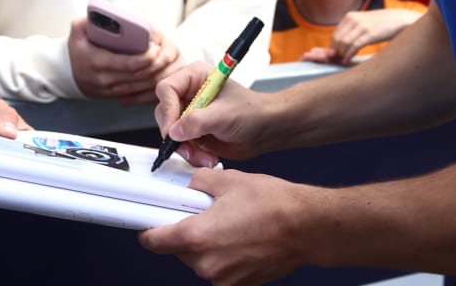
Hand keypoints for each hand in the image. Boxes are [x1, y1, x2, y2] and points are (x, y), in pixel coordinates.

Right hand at [67, 18, 182, 103]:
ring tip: (163, 63)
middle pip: (136, 76)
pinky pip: (133, 94)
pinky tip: (155, 76)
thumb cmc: (75, 49)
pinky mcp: (112, 96)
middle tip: (164, 53)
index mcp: (97, 61)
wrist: (64, 73)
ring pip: (137, 87)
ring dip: (153, 76)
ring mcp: (108, 90)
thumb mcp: (77, 30)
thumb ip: (87, 19)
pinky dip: (146, 86)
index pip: (127, 63)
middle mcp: (103, 79)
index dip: (145, 58)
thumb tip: (100, 11)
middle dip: (154, 66)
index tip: (155, 48)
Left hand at [139, 167, 314, 285]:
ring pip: (200, 260)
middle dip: (186, 232)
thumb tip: (188, 187)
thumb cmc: (273, 204)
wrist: (307, 227)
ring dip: (207, 245)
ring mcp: (223, 279)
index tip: (148, 223)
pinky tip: (241, 238)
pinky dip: (225, 256)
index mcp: (196, 237)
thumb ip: (198, 183)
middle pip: (178, 249)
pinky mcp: (239, 285)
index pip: (154, 240)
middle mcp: (206, 264)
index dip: (148, 230)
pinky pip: (221, 269)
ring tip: (230, 224)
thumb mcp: (227, 180)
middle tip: (204, 213)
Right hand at [153, 62, 270, 167]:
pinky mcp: (194, 131)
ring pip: (172, 133)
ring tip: (205, 157)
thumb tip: (174, 131)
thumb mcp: (224, 115)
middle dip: (176, 135)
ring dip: (186, 149)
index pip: (167, 89)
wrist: (267, 130)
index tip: (173, 130)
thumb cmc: (252, 112)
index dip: (168, 110)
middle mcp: (189, 93)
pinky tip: (209, 158)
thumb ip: (197, 122)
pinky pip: (182, 145)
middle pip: (165, 113)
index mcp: (195, 77)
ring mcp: (191, 113)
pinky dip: (192, 155)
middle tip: (188, 148)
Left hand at [324, 7, 422, 64]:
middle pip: (337, 39)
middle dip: (336, 52)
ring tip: (343, 61)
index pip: (335, 34)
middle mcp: (353, 19)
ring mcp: (361, 26)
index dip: (333, 47)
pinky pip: (355, 46)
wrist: (398, 19)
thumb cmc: (380, 24)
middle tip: (338, 61)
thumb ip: (351, 31)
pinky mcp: (370, 34)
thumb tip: (339, 45)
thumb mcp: (362, 23)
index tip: (335, 56)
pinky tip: (347, 60)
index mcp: (349, 17)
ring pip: (344, 43)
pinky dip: (349, 55)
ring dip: (342, 54)